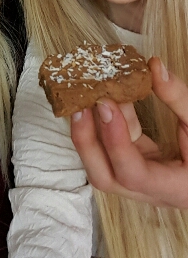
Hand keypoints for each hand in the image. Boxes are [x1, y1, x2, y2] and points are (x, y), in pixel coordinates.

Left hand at [70, 57, 187, 207]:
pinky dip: (105, 122)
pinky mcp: (131, 164)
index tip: (106, 104)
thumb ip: (179, 99)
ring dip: (90, 129)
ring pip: (101, 162)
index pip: (133, 174)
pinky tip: (105, 97)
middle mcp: (148, 191)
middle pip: (103, 177)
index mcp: (173, 188)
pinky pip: (109, 146)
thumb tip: (154, 66)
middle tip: (80, 104)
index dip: (115, 141)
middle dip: (86, 140)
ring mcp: (136, 180)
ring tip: (85, 96)